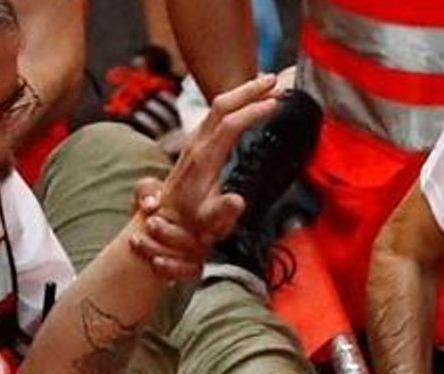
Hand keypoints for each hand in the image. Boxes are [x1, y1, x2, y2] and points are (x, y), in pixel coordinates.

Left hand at [125, 74, 278, 278]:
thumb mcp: (209, 222)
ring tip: (268, 83)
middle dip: (249, 90)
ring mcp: (195, 140)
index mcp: (204, 159)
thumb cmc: (191, 221)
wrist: (167, 218)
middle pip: (222, 105)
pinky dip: (236, 100)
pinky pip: (217, 112)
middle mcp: (198, 144)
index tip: (274, 104)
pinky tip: (248, 99)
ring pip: (218, 105)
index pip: (229, 124)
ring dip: (243, 91)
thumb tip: (239, 201)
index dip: (252, 111)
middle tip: (276, 81)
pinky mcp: (197, 141)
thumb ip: (223, 211)